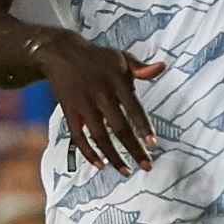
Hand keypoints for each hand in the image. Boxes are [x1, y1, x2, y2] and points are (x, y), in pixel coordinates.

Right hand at [36, 32, 165, 171]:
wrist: (62, 53)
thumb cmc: (97, 57)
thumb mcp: (121, 57)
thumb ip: (141, 68)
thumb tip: (162, 67)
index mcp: (117, 82)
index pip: (134, 108)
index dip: (144, 127)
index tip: (153, 144)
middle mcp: (101, 96)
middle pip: (119, 128)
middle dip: (134, 149)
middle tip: (147, 166)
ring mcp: (84, 105)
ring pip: (100, 137)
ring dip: (113, 157)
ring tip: (126, 171)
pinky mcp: (70, 112)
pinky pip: (78, 137)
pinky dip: (88, 152)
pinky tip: (100, 165)